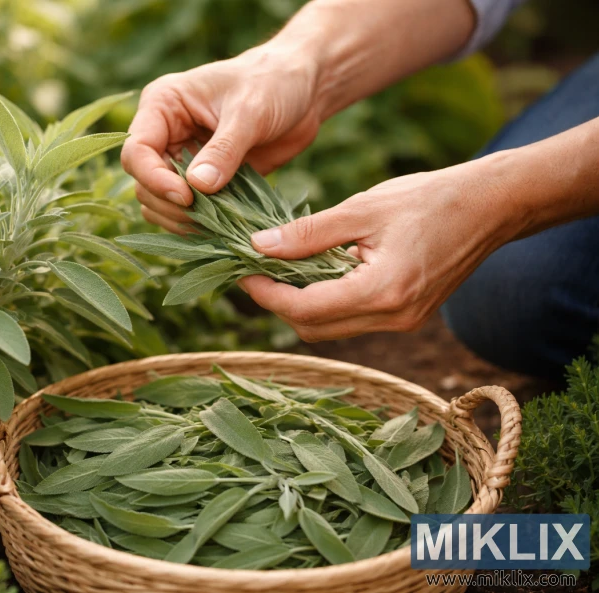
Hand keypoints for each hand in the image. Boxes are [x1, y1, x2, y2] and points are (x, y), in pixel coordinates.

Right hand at [120, 42, 322, 233]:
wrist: (303, 89)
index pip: (136, 151)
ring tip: (218, 222)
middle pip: (144, 184)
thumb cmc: (273, 83)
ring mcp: (182, 161)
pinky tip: (225, 227)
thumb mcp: (250, 111)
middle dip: (171, 205)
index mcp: (162, 106)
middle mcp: (164, 135)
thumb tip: (197, 188)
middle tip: (207, 215)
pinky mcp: (203, 182)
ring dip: (184, 219)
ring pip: (161, 204)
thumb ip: (224, 150)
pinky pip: (189, 212)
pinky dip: (202, 224)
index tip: (187, 197)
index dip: (154, 179)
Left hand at [237, 158, 520, 341]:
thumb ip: (308, 233)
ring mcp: (402, 322)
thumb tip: (259, 246)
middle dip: (279, 303)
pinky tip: (317, 271)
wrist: (490, 206)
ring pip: (331, 328)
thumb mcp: (361, 208)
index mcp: (382, 292)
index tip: (242, 273)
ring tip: (282, 268)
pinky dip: (328, 301)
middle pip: (313, 328)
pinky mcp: (406, 317)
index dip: (266, 295)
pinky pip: (352, 319)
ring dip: (301, 304)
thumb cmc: (429, 199)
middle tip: (257, 270)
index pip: (305, 309)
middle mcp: (393, 318)